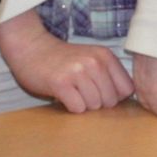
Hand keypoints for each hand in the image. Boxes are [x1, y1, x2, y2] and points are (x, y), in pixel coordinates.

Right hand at [0, 12, 132, 112]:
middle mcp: (94, 62)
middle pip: (110, 101)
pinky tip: (62, 95)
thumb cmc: (62, 58)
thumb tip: (122, 101)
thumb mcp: (91, 58)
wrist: (30, 47)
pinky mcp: (61, 83)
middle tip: (81, 91)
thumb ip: (108, 74)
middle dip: (97, 102)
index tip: (99, 91)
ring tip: (71, 91)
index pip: (127, 90)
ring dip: (82, 104)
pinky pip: (77, 108)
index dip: (114, 96)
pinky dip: (70, 107)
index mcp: (105, 56)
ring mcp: (77, 72)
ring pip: (93, 106)